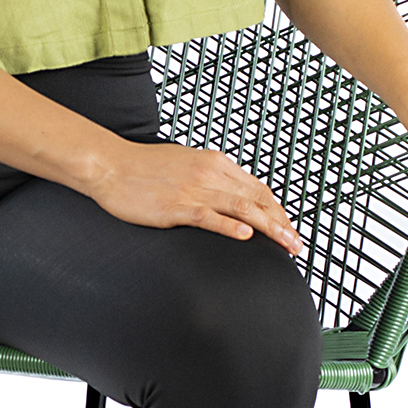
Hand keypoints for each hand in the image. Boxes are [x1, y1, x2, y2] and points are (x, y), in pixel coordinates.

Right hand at [91, 141, 303, 252]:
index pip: (258, 189)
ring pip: (242, 208)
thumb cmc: (143, 167)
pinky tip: (246, 236)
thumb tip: (231, 192)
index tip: (289, 228)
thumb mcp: (186, 163)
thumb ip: (211, 176)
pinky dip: (230, 226)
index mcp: (215, 163)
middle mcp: (210, 174)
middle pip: (257, 200)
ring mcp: (193, 190)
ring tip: (286, 245)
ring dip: (270, 229)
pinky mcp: (175, 206)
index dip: (278, 210)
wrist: (110, 165)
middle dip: (282, 223)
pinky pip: (209, 216)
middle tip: (297, 244)